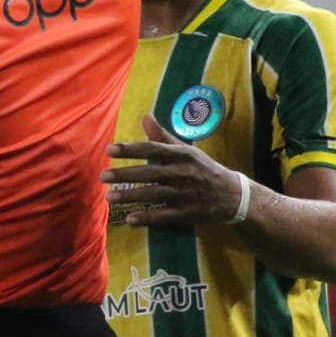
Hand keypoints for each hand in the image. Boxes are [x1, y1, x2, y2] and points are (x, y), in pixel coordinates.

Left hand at [101, 113, 244, 225]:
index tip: (109, 149)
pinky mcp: (187, 214)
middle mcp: (182, 173)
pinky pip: (164, 216)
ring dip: (131, 196)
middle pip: (149, 173)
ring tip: (109, 197)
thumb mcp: (186, 150)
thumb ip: (163, 136)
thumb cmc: (204, 169)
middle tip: (103, 176)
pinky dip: (147, 218)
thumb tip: (145, 116)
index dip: (130, 149)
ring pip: (154, 195)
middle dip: (125, 174)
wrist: (233, 195)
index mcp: (181, 155)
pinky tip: (129, 219)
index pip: (151, 149)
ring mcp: (185, 194)